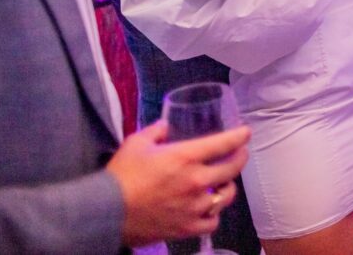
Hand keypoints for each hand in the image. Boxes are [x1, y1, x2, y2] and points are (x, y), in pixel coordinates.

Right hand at [107, 121, 249, 245]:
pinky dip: (214, 215)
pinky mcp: (187, 227)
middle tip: (241, 153)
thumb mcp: (136, 143)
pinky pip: (212, 222)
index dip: (239, 136)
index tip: (246, 133)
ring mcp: (194, 207)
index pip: (223, 144)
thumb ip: (154, 131)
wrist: (106, 212)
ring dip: (228, 187)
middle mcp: (196, 181)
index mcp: (185, 157)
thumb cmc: (121, 175)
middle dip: (241, 157)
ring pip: (227, 196)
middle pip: (232, 168)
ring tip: (225, 183)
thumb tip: (165, 126)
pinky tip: (210, 209)